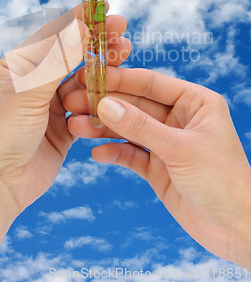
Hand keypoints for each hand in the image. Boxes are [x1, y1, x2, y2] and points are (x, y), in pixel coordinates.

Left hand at [0, 3, 130, 214]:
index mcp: (18, 65)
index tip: (103, 6)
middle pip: (71, 54)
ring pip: (82, 79)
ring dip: (103, 67)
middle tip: (122, 28)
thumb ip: (58, 59)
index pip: (52, 34)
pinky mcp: (63, 126)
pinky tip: (117, 88)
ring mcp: (49, 104)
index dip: (78, 18)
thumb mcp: (30, 91)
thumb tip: (82, 25)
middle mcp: (34, 81)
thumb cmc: (1, 133)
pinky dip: (101, 98)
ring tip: (125, 52)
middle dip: (96, 40)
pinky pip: (87, 106)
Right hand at [62, 67, 250, 268]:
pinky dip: (114, 153)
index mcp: (194, 101)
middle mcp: (179, 118)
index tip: (90, 77)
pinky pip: (131, 154)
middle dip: (105, 104)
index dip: (120, 80)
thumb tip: (105, 105)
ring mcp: (167, 143)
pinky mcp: (158, 167)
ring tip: (76, 127)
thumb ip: (141, 127)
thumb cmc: (224, 181)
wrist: (236, 230)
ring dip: (103, 128)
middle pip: (135, 105)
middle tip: (74, 102)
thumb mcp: (180, 149)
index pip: (151, 83)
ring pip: (129, 129)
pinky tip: (97, 154)